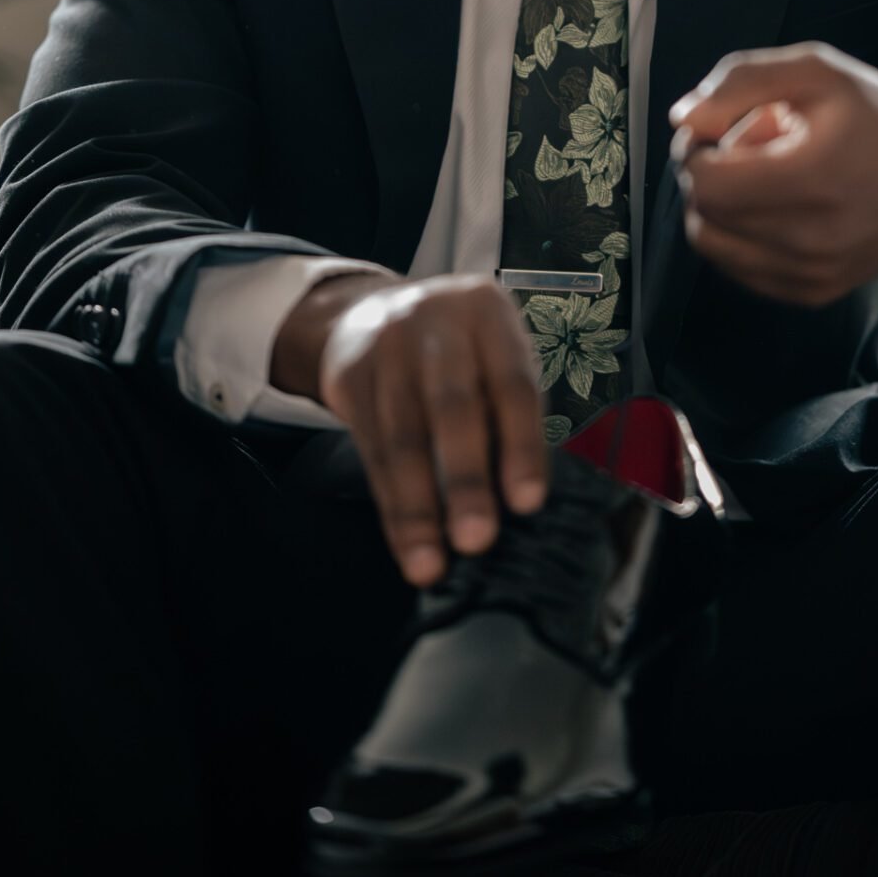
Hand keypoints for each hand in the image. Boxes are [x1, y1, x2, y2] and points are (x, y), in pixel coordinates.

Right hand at [272, 273, 547, 587]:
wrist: (372, 312)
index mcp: (488, 314)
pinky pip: (372, 449)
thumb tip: (522, 504)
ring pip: (404, 435)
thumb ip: (508, 415)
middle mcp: (436, 322)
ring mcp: (386, 346)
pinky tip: (405, 543)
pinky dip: (391, 503)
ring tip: (430, 564)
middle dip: (465, 478)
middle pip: (453, 406)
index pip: (512, 384)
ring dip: (418, 508)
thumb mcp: (491, 357)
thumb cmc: (457, 352)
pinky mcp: (349, 376)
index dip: (521, 445)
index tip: (528, 504)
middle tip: (476, 541)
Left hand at [668, 44, 877, 307]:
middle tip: (745, 147)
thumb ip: (740, 83)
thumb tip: (683, 118)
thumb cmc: (875, 115)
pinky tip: (775, 206)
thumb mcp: (815, 71)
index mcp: (811, 178)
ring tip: (760, 178)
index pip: (706, 183)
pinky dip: (740, 235)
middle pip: (703, 215)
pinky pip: (739, 268)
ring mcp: (811, 273)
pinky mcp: (811, 292)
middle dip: (707, 174)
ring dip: (719, 208)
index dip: (696, 150)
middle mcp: (811, 238)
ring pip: (713, 246)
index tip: (721, 129)